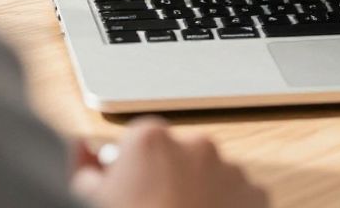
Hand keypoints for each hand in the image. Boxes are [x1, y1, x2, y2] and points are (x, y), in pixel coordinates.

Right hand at [71, 118, 267, 207]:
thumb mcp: (88, 198)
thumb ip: (85, 169)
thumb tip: (82, 152)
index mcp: (150, 140)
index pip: (141, 143)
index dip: (134, 171)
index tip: (131, 194)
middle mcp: (195, 145)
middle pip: (180, 157)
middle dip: (170, 180)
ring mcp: (230, 171)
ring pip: (213, 177)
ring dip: (201, 195)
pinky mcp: (257, 197)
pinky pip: (240, 199)